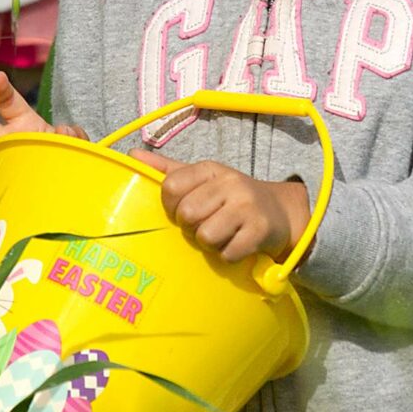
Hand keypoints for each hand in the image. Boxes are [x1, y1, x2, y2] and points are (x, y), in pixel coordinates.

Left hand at [157, 162, 310, 266]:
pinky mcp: (260, 231)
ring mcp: (247, 206)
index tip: (181, 211)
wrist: (280, 213)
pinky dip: (227, 256)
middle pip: (187, 214)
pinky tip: (235, 245)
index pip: (171, 186)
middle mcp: (230, 183)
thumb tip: (132, 155)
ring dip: (209, 244)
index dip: (170, 206)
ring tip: (220, 236)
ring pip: (206, 236)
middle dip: (191, 227)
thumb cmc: (231, 198)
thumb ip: (167, 170)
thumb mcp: (203, 180)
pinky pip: (226, 253)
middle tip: (204, 225)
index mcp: (211, 169)